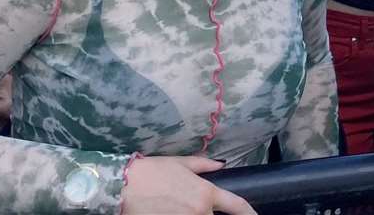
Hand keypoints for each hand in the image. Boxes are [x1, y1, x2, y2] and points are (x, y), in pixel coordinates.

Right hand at [121, 156, 255, 214]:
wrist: (124, 186)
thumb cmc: (153, 171)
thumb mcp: (181, 163)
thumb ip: (204, 165)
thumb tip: (221, 164)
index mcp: (206, 192)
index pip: (236, 205)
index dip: (249, 213)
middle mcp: (199, 211)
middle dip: (208, 213)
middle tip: (192, 204)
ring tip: (179, 206)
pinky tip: (171, 211)